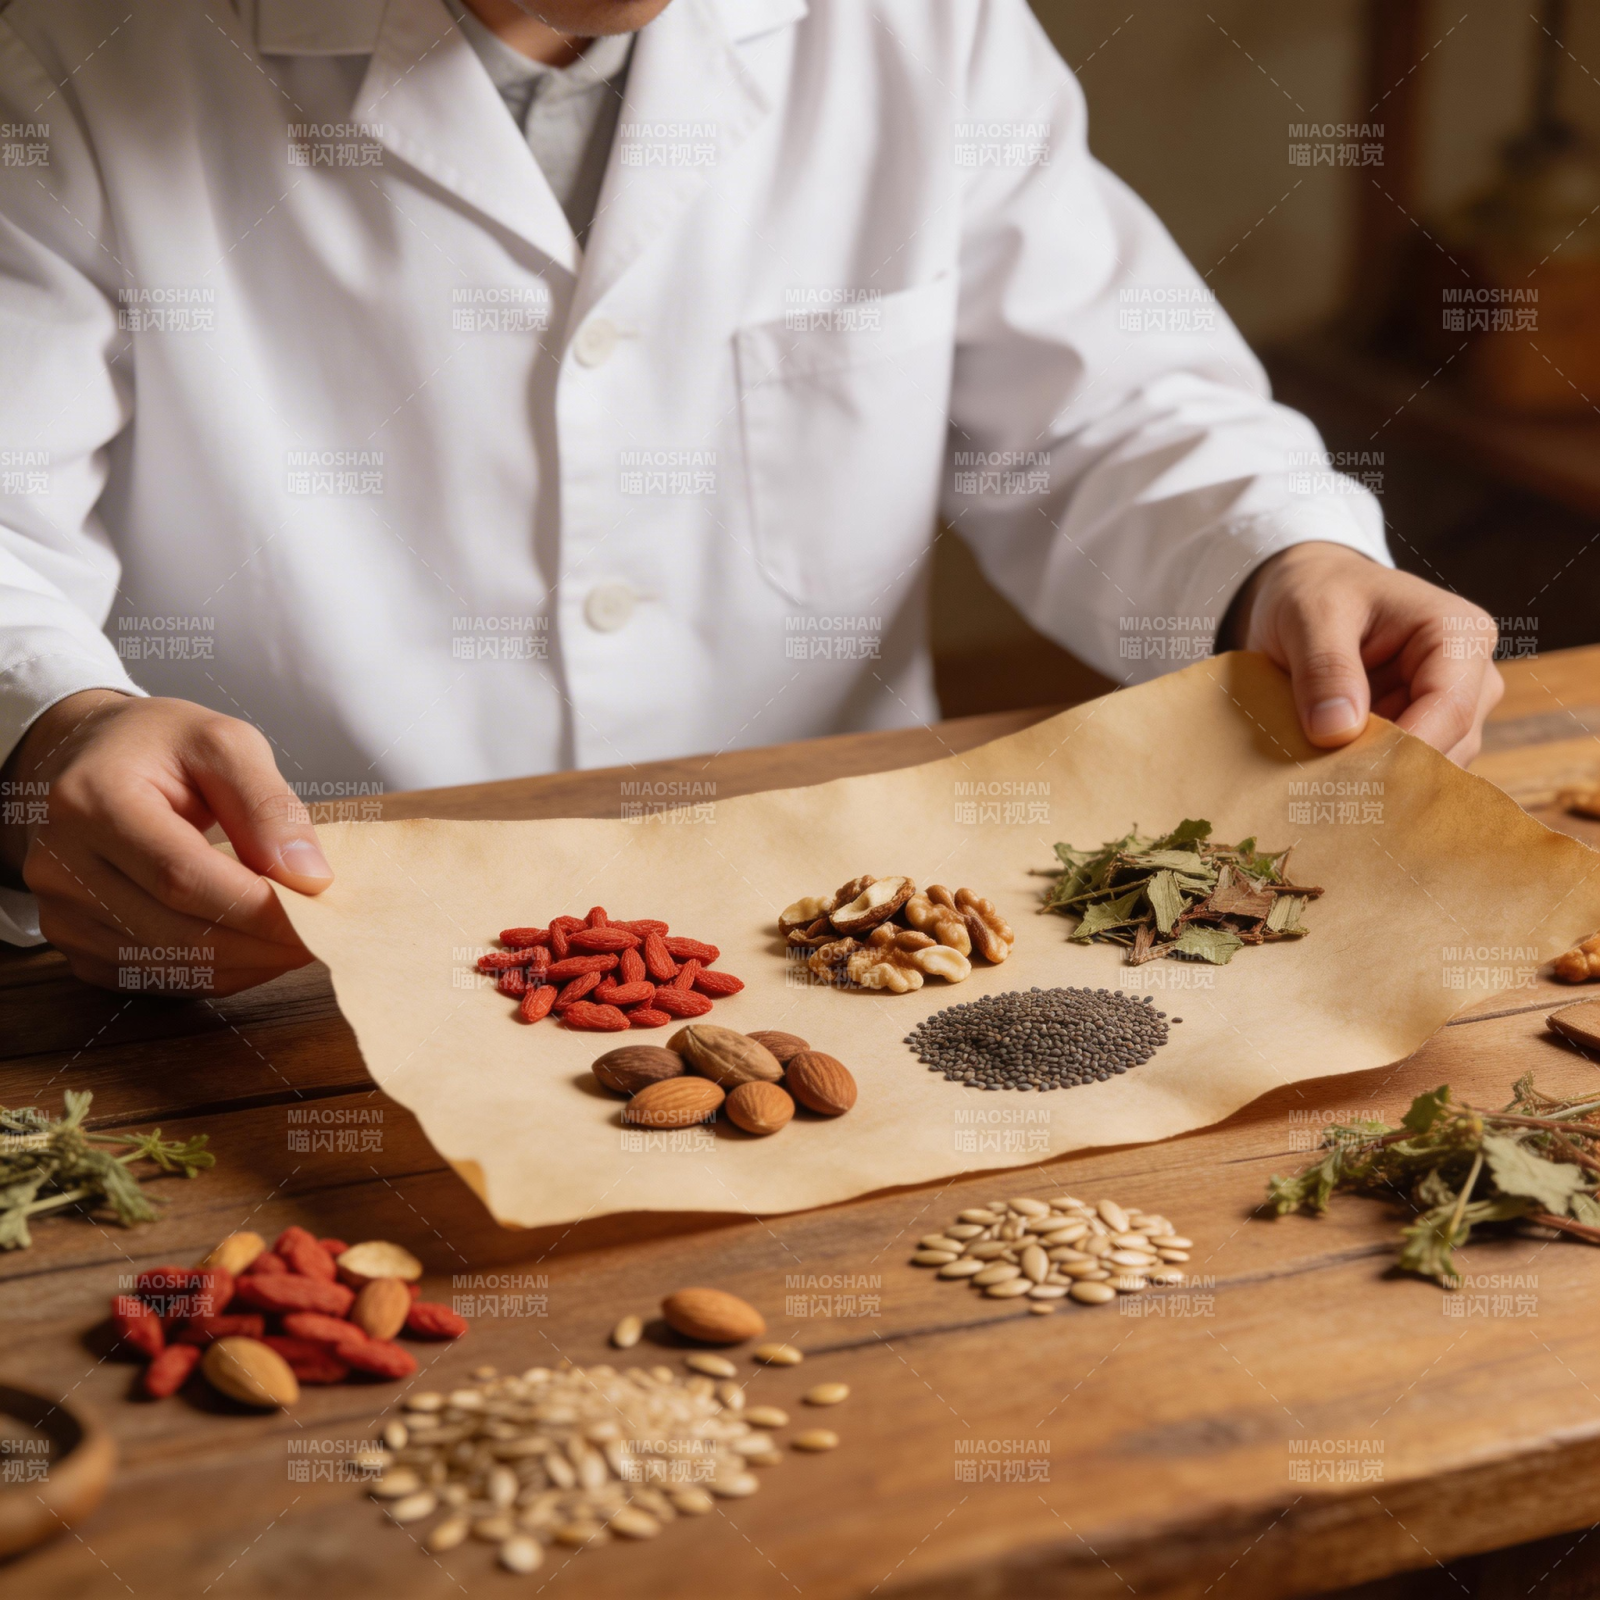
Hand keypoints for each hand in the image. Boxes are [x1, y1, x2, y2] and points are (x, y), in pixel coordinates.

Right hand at [0, 691, 331, 993]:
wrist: (84, 759)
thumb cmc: (157, 746)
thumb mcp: (223, 744)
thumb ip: (268, 805)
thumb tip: (309, 876)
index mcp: (90, 802)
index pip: (182, 877)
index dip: (257, 907)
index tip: (319, 914)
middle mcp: (59, 864)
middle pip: (176, 932)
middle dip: (261, 944)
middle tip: (321, 937)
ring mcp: (59, 912)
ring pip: (169, 966)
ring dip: (246, 964)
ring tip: (294, 940)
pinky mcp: (72, 943)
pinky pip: (155, 978)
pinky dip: (216, 972)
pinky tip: (251, 947)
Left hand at [1223, 543, 1504, 764]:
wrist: (1310, 591)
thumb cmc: (1318, 590)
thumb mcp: (1310, 613)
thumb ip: (1325, 667)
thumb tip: (1337, 731)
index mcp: (1459, 632)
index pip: (1449, 708)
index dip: (1403, 752)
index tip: (1351, 780)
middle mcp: (1471, 676)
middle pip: (1447, 747)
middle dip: (1388, 772)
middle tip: (1326, 793)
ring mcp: (1452, 709)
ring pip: (1429, 769)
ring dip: (1376, 780)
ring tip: (1320, 783)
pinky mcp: (1424, 733)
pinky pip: (1405, 771)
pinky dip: (1368, 779)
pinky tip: (1329, 781)